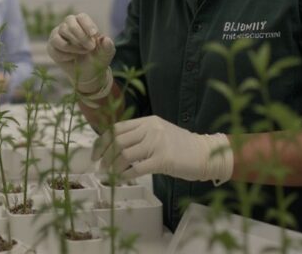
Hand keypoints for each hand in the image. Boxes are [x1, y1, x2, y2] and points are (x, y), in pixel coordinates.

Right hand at [47, 13, 114, 97]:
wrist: (87, 73)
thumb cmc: (97, 58)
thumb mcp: (106, 53)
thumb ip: (108, 46)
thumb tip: (105, 39)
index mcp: (81, 23)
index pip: (81, 17)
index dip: (87, 24)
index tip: (94, 34)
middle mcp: (67, 26)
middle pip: (69, 23)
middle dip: (80, 36)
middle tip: (90, 47)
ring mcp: (57, 35)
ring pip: (59, 35)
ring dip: (73, 46)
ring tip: (83, 52)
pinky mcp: (51, 47)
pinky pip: (54, 48)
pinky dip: (65, 55)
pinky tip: (72, 58)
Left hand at [92, 115, 232, 182]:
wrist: (206, 153)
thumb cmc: (181, 146)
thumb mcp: (158, 133)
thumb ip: (139, 135)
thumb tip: (114, 148)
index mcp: (147, 121)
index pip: (116, 128)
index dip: (101, 142)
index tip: (94, 154)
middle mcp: (150, 129)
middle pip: (116, 140)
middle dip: (104, 156)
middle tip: (100, 167)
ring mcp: (157, 143)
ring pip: (123, 154)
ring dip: (113, 167)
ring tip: (110, 175)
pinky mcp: (163, 159)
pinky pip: (136, 168)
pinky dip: (125, 175)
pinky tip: (122, 179)